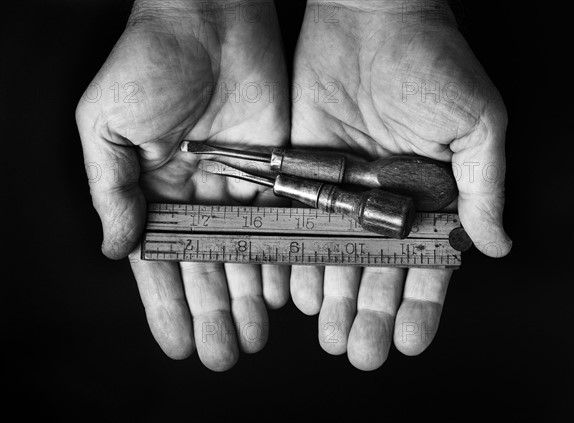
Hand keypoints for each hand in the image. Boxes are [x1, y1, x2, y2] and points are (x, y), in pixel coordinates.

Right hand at [76, 0, 289, 370]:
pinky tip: (282, 293)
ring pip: (244, 251)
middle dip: (213, 311)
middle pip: (206, 265)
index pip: (159, 260)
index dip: (166, 305)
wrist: (210, 16)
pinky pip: (278, 221)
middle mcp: (195, 194)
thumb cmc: (149, 62)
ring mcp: (236, 184)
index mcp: (151, 188)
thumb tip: (116, 251)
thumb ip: (111, 190)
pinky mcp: (275, 169)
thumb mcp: (108, 125)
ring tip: (253, 337)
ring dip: (248, 296)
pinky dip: (280, 256)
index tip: (177, 345)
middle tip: (222, 354)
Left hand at [290, 0, 511, 369]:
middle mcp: (386, 201)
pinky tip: (297, 291)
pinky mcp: (308, 172)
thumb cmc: (432, 63)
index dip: (419, 305)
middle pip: (376, 270)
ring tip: (327, 334)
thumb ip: (485, 189)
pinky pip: (300, 223)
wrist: (371, 17)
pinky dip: (297, 257)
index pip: (426, 264)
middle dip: (368, 313)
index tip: (407, 340)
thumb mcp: (476, 125)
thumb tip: (499, 246)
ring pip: (336, 256)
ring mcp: (345, 190)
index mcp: (430, 196)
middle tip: (359, 350)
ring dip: (333, 297)